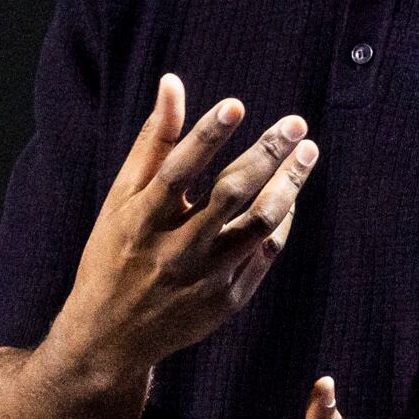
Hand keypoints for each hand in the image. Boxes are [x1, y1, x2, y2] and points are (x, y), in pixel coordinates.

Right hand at [51, 74, 319, 379]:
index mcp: (142, 221)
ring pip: (260, 225)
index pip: (178, 170)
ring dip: (289, 185)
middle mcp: (176, 250)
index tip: (236, 105)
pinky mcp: (228, 300)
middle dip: (267, 154)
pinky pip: (266, 252)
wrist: (111, 336)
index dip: (206, 136)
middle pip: (231, 194)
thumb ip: (154, 141)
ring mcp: (206, 278)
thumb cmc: (114, 252)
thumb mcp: (121, 199)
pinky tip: (289, 194)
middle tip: (295, 124)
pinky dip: (281, 220)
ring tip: (306, 152)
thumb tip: (173, 83)